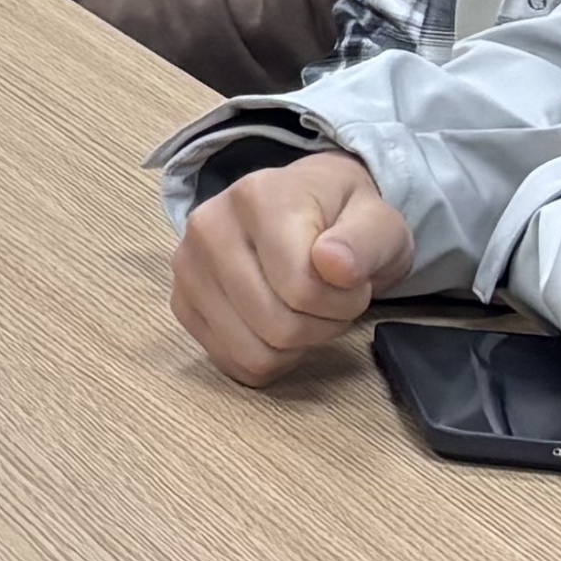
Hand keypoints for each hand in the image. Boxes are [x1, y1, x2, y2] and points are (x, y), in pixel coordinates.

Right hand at [168, 151, 405, 384]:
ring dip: (295, 345)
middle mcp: (208, 227)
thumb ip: (365, 241)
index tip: (352, 281)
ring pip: (253, 352)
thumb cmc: (343, 219)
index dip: (344, 301)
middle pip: (276, 325)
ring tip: (303, 309)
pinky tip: (277, 324)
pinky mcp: (182, 303)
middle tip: (331, 299)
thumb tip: (335, 266)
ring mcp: (187, 267)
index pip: (302, 288)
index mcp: (257, 197)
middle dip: (321, 324)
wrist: (306, 210)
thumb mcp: (379, 222)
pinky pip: (232, 363)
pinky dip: (267, 358)